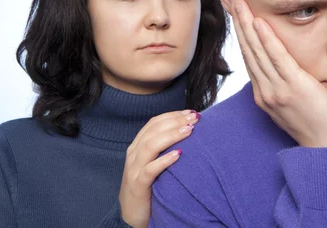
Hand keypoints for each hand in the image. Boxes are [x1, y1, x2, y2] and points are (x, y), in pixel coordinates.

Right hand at [119, 110, 199, 227]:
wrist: (132, 214)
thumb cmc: (149, 185)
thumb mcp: (154, 162)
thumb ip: (165, 148)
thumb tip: (189, 131)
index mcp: (138, 146)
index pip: (154, 123)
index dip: (173, 115)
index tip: (191, 112)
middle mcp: (134, 154)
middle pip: (153, 130)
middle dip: (175, 121)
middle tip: (194, 118)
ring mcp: (134, 169)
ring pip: (150, 146)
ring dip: (171, 135)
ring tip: (189, 130)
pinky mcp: (138, 185)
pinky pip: (150, 170)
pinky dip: (164, 160)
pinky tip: (178, 154)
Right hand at [229, 0, 326, 147]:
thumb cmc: (319, 127)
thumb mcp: (296, 103)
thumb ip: (288, 82)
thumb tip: (286, 65)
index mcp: (265, 93)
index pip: (250, 54)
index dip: (241, 29)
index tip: (235, 7)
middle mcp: (265, 90)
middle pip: (247, 47)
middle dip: (236, 18)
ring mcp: (276, 91)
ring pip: (256, 49)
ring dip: (245, 21)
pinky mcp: (294, 89)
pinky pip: (276, 59)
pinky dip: (265, 39)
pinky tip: (257, 21)